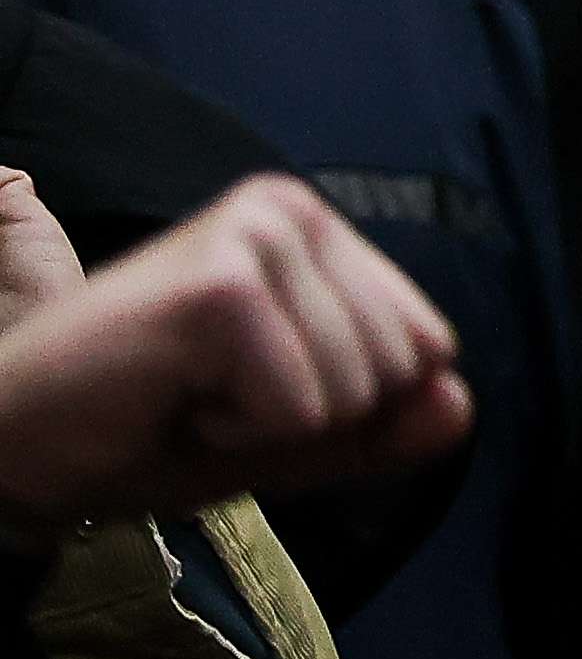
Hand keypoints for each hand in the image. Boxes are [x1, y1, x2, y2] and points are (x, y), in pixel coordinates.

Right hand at [0, 178, 468, 550]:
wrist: (20, 447)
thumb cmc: (150, 431)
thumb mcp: (292, 436)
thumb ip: (383, 422)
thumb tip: (460, 403)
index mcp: (315, 227)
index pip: (426, 346)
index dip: (342, 404)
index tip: (245, 387)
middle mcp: (289, 211)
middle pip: (398, 367)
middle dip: (309, 414)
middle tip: (206, 393)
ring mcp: (254, 242)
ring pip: (354, 390)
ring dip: (267, 423)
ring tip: (185, 392)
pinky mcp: (222, 291)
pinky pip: (301, 409)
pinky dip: (237, 432)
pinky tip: (169, 398)